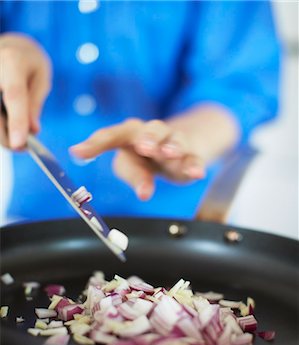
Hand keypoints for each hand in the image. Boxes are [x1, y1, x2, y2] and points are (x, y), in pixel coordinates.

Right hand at [0, 33, 51, 148]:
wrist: (9, 46)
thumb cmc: (28, 63)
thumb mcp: (41, 78)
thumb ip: (35, 104)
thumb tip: (33, 130)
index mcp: (12, 62)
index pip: (13, 95)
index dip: (16, 121)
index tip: (19, 143)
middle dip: (6, 136)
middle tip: (20, 147)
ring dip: (0, 134)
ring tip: (15, 138)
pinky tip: (6, 129)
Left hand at [70, 118, 205, 199]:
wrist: (182, 148)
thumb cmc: (146, 158)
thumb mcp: (135, 167)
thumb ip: (135, 176)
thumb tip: (144, 193)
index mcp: (129, 134)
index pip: (111, 135)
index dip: (94, 144)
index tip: (77, 153)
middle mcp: (152, 133)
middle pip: (149, 131)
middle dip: (146, 138)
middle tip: (142, 146)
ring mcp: (173, 142)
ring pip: (173, 141)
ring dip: (171, 146)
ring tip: (168, 152)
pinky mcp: (192, 155)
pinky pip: (194, 159)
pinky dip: (195, 165)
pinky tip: (196, 173)